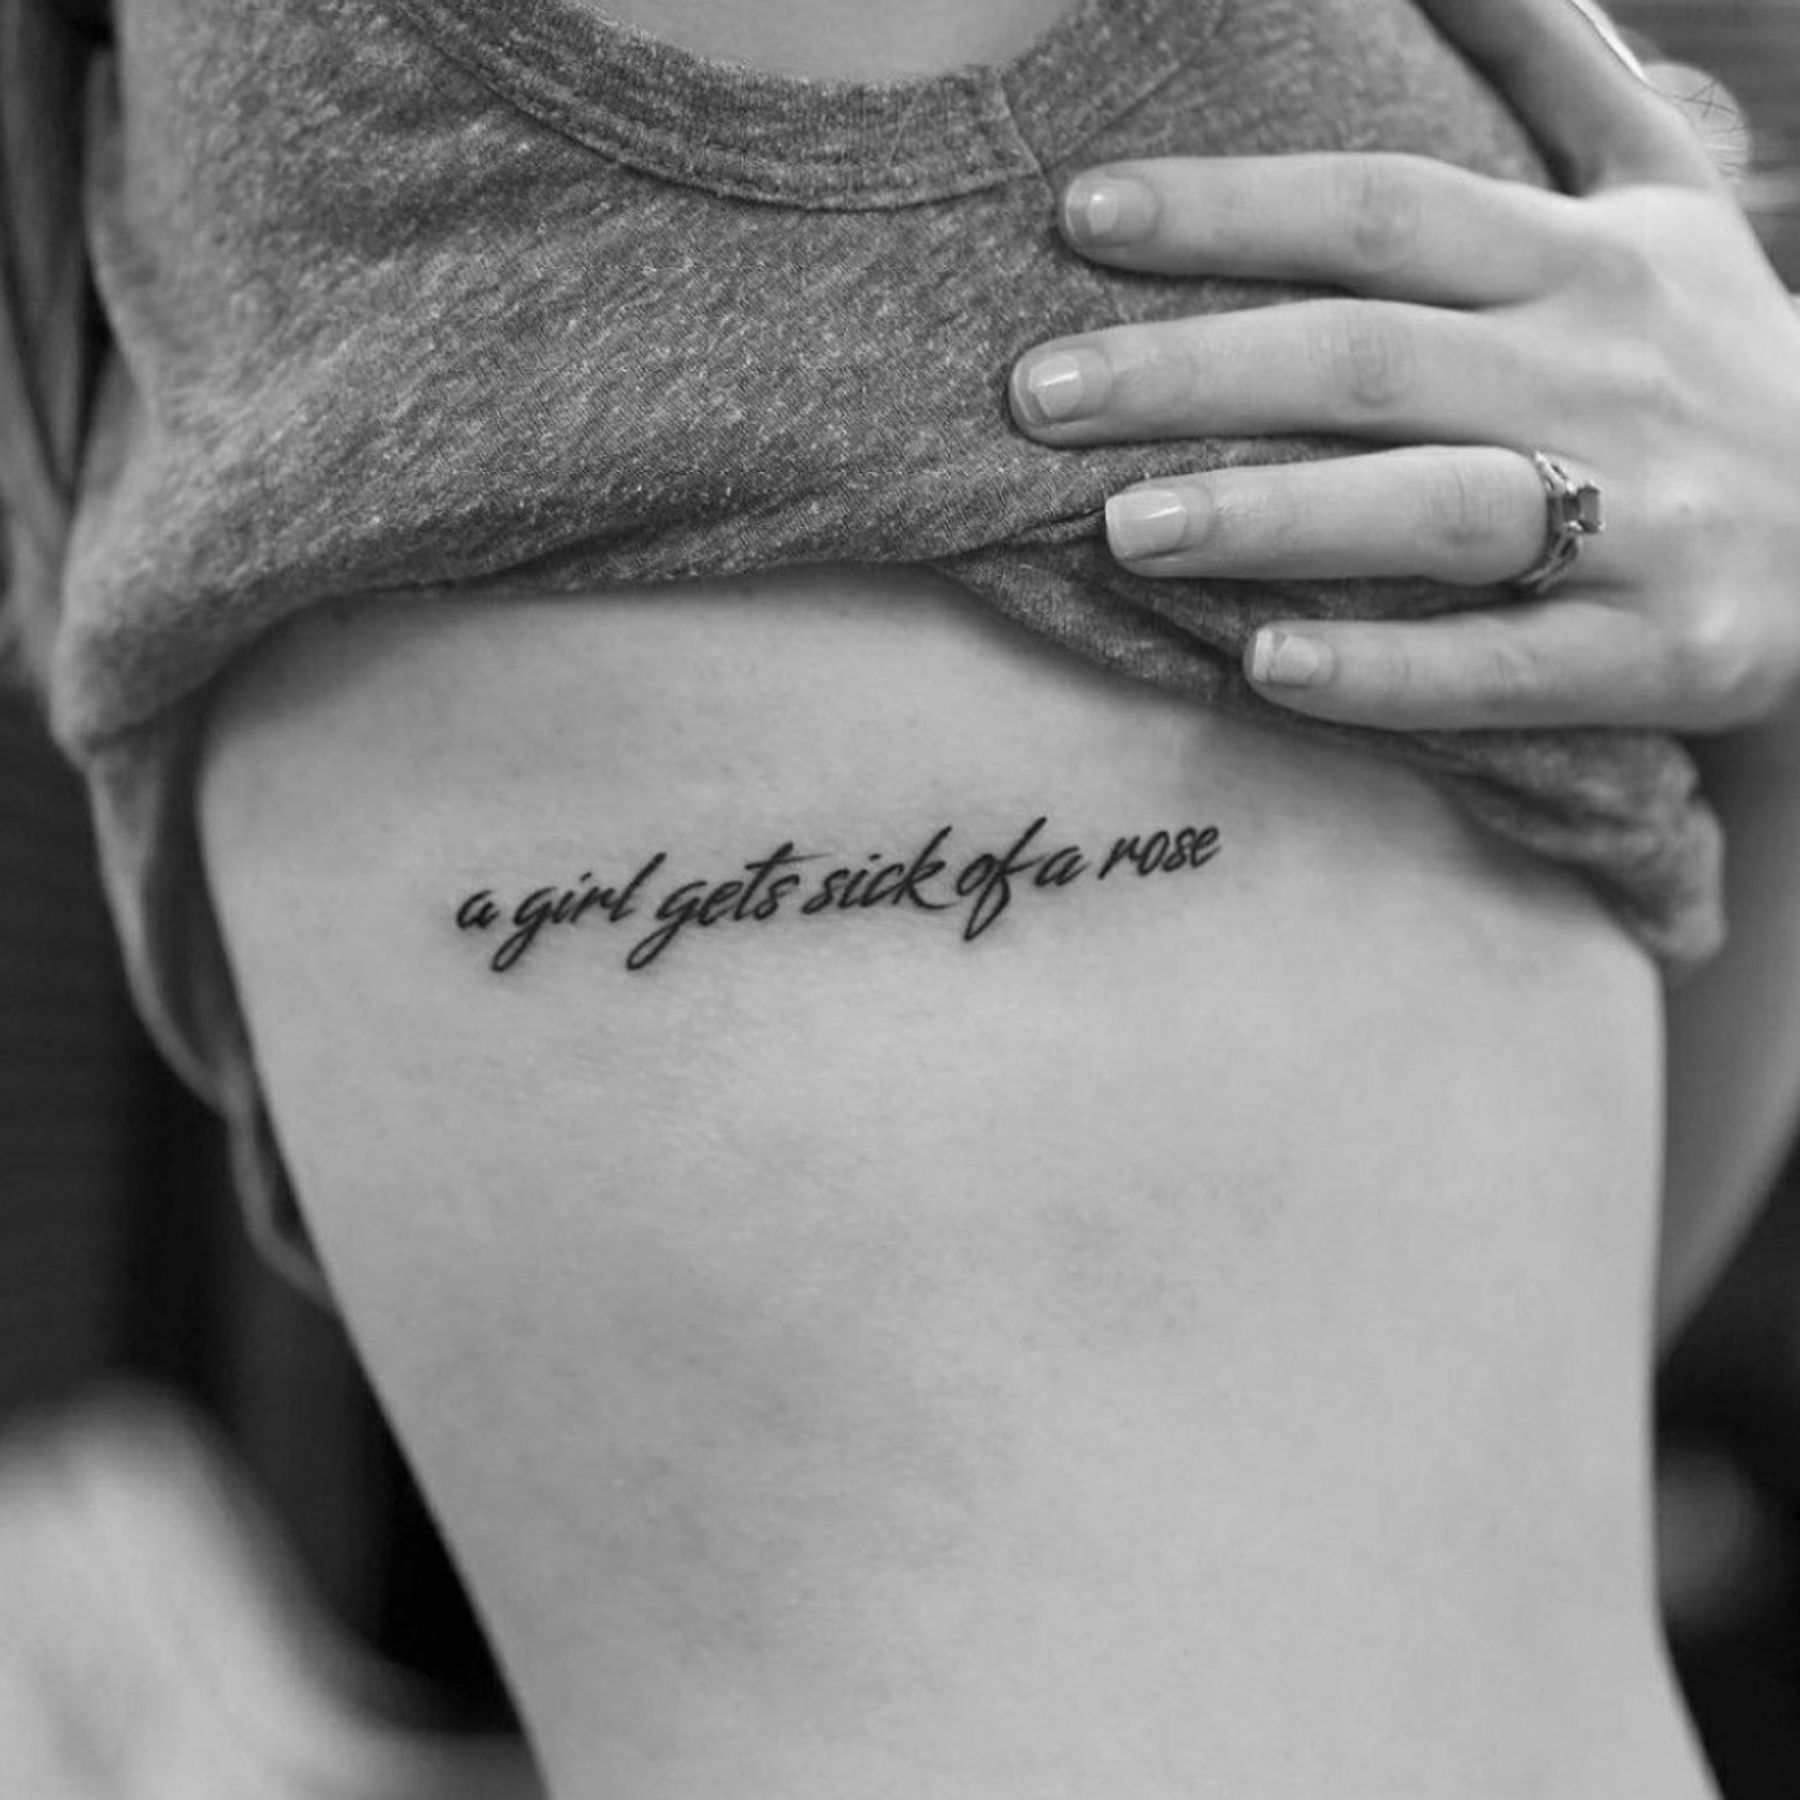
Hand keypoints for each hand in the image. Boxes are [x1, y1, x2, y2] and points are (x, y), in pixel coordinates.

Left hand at [1009, 0, 1799, 732]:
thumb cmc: (1718, 358)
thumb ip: (1559, 70)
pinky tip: (1261, 668)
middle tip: (1039, 397)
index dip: (1230, 206)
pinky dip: (1384, 671)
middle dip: (1194, 371)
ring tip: (1122, 529)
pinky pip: (1503, 668)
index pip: (1381, 212)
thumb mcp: (1661, 195)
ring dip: (1271, 519)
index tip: (1080, 217)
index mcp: (1587, 257)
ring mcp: (1644, 518)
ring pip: (1435, 508)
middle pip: (1372, 357)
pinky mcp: (1661, 650)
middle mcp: (1607, 372)